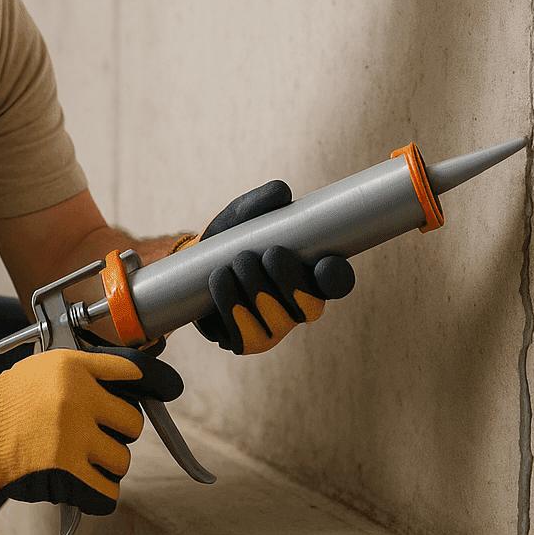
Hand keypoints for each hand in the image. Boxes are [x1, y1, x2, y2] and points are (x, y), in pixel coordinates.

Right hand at [0, 344, 181, 514]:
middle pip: (134, 423)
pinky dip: (101, 495)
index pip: (136, 371)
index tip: (171, 389)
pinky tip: (88, 487)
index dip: (160, 381)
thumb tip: (138, 388)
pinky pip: (107, 493)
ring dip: (108, 465)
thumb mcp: (50, 367)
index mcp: (77, 368)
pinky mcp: (63, 473)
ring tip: (82, 459)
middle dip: (120, 432)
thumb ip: (90, 373)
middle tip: (96, 435)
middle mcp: (78, 398)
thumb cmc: (10, 399)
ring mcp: (72, 437)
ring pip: (122, 461)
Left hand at [188, 180, 355, 354]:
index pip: (337, 282)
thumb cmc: (233, 235)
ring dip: (256, 292)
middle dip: (289, 280)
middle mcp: (297, 307)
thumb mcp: (245, 213)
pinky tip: (220, 281)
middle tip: (269, 253)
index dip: (336, 277)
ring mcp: (272, 329)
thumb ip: (263, 201)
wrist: (196, 260)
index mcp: (310, 274)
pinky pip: (243, 336)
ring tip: (233, 264)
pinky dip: (230, 307)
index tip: (325, 262)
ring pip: (276, 323)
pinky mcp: (242, 341)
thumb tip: (281, 193)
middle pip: (309, 307)